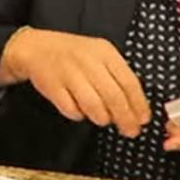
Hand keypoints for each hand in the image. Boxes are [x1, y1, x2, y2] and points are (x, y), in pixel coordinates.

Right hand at [1, 28, 150, 136]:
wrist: (36, 48)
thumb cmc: (73, 55)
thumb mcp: (99, 55)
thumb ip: (116, 76)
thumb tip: (135, 107)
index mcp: (104, 52)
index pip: (129, 81)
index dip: (138, 104)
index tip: (143, 120)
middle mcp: (88, 62)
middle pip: (114, 96)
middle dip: (125, 118)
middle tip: (130, 131)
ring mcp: (69, 74)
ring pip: (94, 105)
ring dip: (102, 118)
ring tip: (103, 119)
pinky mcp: (53, 87)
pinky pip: (72, 110)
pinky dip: (79, 115)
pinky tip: (81, 112)